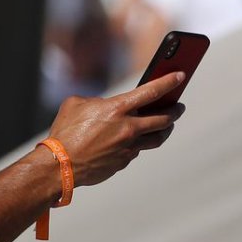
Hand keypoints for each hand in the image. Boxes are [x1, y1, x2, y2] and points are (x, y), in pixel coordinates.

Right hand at [44, 72, 185, 189]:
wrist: (60, 166)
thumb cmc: (65, 131)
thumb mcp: (77, 104)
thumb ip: (97, 101)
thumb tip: (105, 105)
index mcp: (118, 108)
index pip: (153, 91)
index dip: (169, 82)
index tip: (181, 76)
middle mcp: (129, 128)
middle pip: (164, 118)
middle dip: (175, 110)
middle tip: (179, 106)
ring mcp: (129, 147)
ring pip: (158, 138)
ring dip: (166, 129)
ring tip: (168, 124)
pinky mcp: (124, 161)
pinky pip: (137, 150)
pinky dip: (140, 142)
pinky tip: (137, 139)